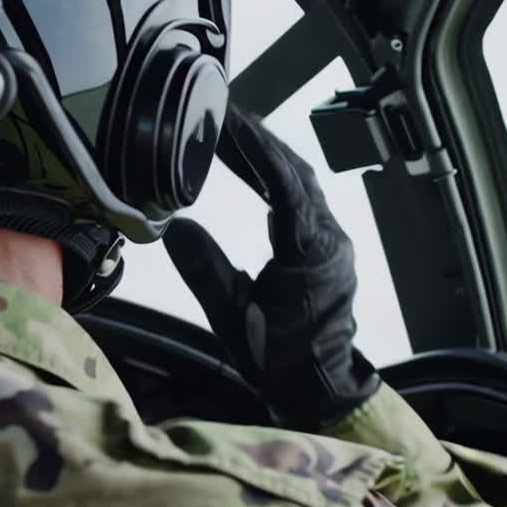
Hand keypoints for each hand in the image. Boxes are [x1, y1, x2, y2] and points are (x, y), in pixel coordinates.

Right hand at [163, 106, 378, 429]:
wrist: (321, 391)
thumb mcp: (232, 319)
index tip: (228, 120)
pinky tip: (251, 174)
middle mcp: (328, 239)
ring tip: (229, 136)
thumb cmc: (280, 361)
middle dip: (258, 140)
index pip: (284, 183)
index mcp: (310, 250)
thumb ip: (204, 270)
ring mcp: (331, 243)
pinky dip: (274, 180)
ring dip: (266, 157)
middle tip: (221, 114)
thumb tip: (175, 227)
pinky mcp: (325, 251)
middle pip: (295, 173)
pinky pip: (301, 202)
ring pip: (301, 184)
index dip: (256, 148)